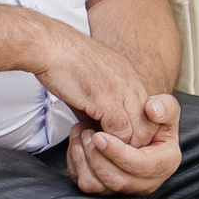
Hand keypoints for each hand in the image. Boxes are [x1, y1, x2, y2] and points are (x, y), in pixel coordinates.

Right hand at [35, 25, 158, 145]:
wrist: (50, 46)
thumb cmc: (62, 61)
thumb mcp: (91, 81)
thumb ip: (99, 104)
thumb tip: (96, 126)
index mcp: (129, 76)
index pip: (147, 112)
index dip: (135, 130)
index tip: (119, 139)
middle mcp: (131, 83)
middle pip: (148, 124)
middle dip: (133, 142)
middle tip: (113, 151)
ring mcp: (122, 91)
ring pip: (138, 131)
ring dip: (121, 146)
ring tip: (103, 149)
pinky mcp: (107, 99)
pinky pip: (120, 131)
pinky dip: (109, 143)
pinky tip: (94, 141)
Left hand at [64, 93, 181, 195]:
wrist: (133, 127)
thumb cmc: (152, 118)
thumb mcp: (166, 107)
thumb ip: (165, 106)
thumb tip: (153, 111)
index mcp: (164, 164)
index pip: (141, 166)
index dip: (118, 152)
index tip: (99, 136)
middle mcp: (145, 182)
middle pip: (117, 180)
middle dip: (97, 156)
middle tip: (86, 132)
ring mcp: (124, 188)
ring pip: (97, 185)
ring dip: (83, 159)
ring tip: (81, 134)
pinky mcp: (105, 189)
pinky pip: (85, 183)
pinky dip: (75, 164)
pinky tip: (77, 144)